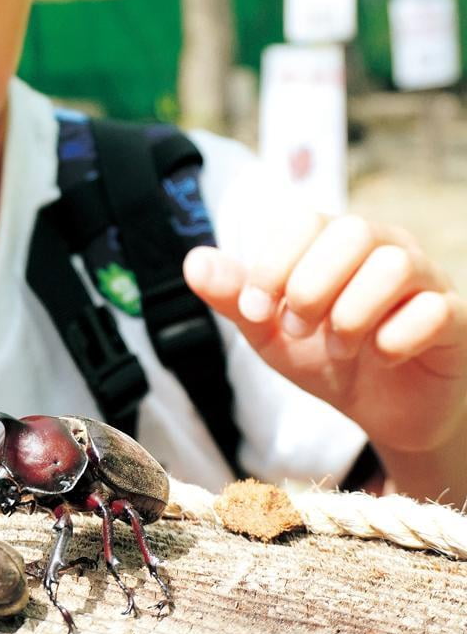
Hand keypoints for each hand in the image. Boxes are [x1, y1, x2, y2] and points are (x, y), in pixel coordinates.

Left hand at [183, 211, 466, 470]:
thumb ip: (234, 297)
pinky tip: (380, 356)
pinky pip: (434, 310)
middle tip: (298, 329)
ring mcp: (425, 279)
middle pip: (351, 231)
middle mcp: (384, 247)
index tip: (256, 310)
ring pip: (394, 264)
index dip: (272, 265)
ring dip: (352, 314)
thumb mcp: (272, 332)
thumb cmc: (330, 357)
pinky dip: (395, 339)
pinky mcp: (455, 318)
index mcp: (335, 241)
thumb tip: (193, 262)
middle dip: (310, 287)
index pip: (303, 220)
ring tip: (340, 346)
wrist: (389, 412)